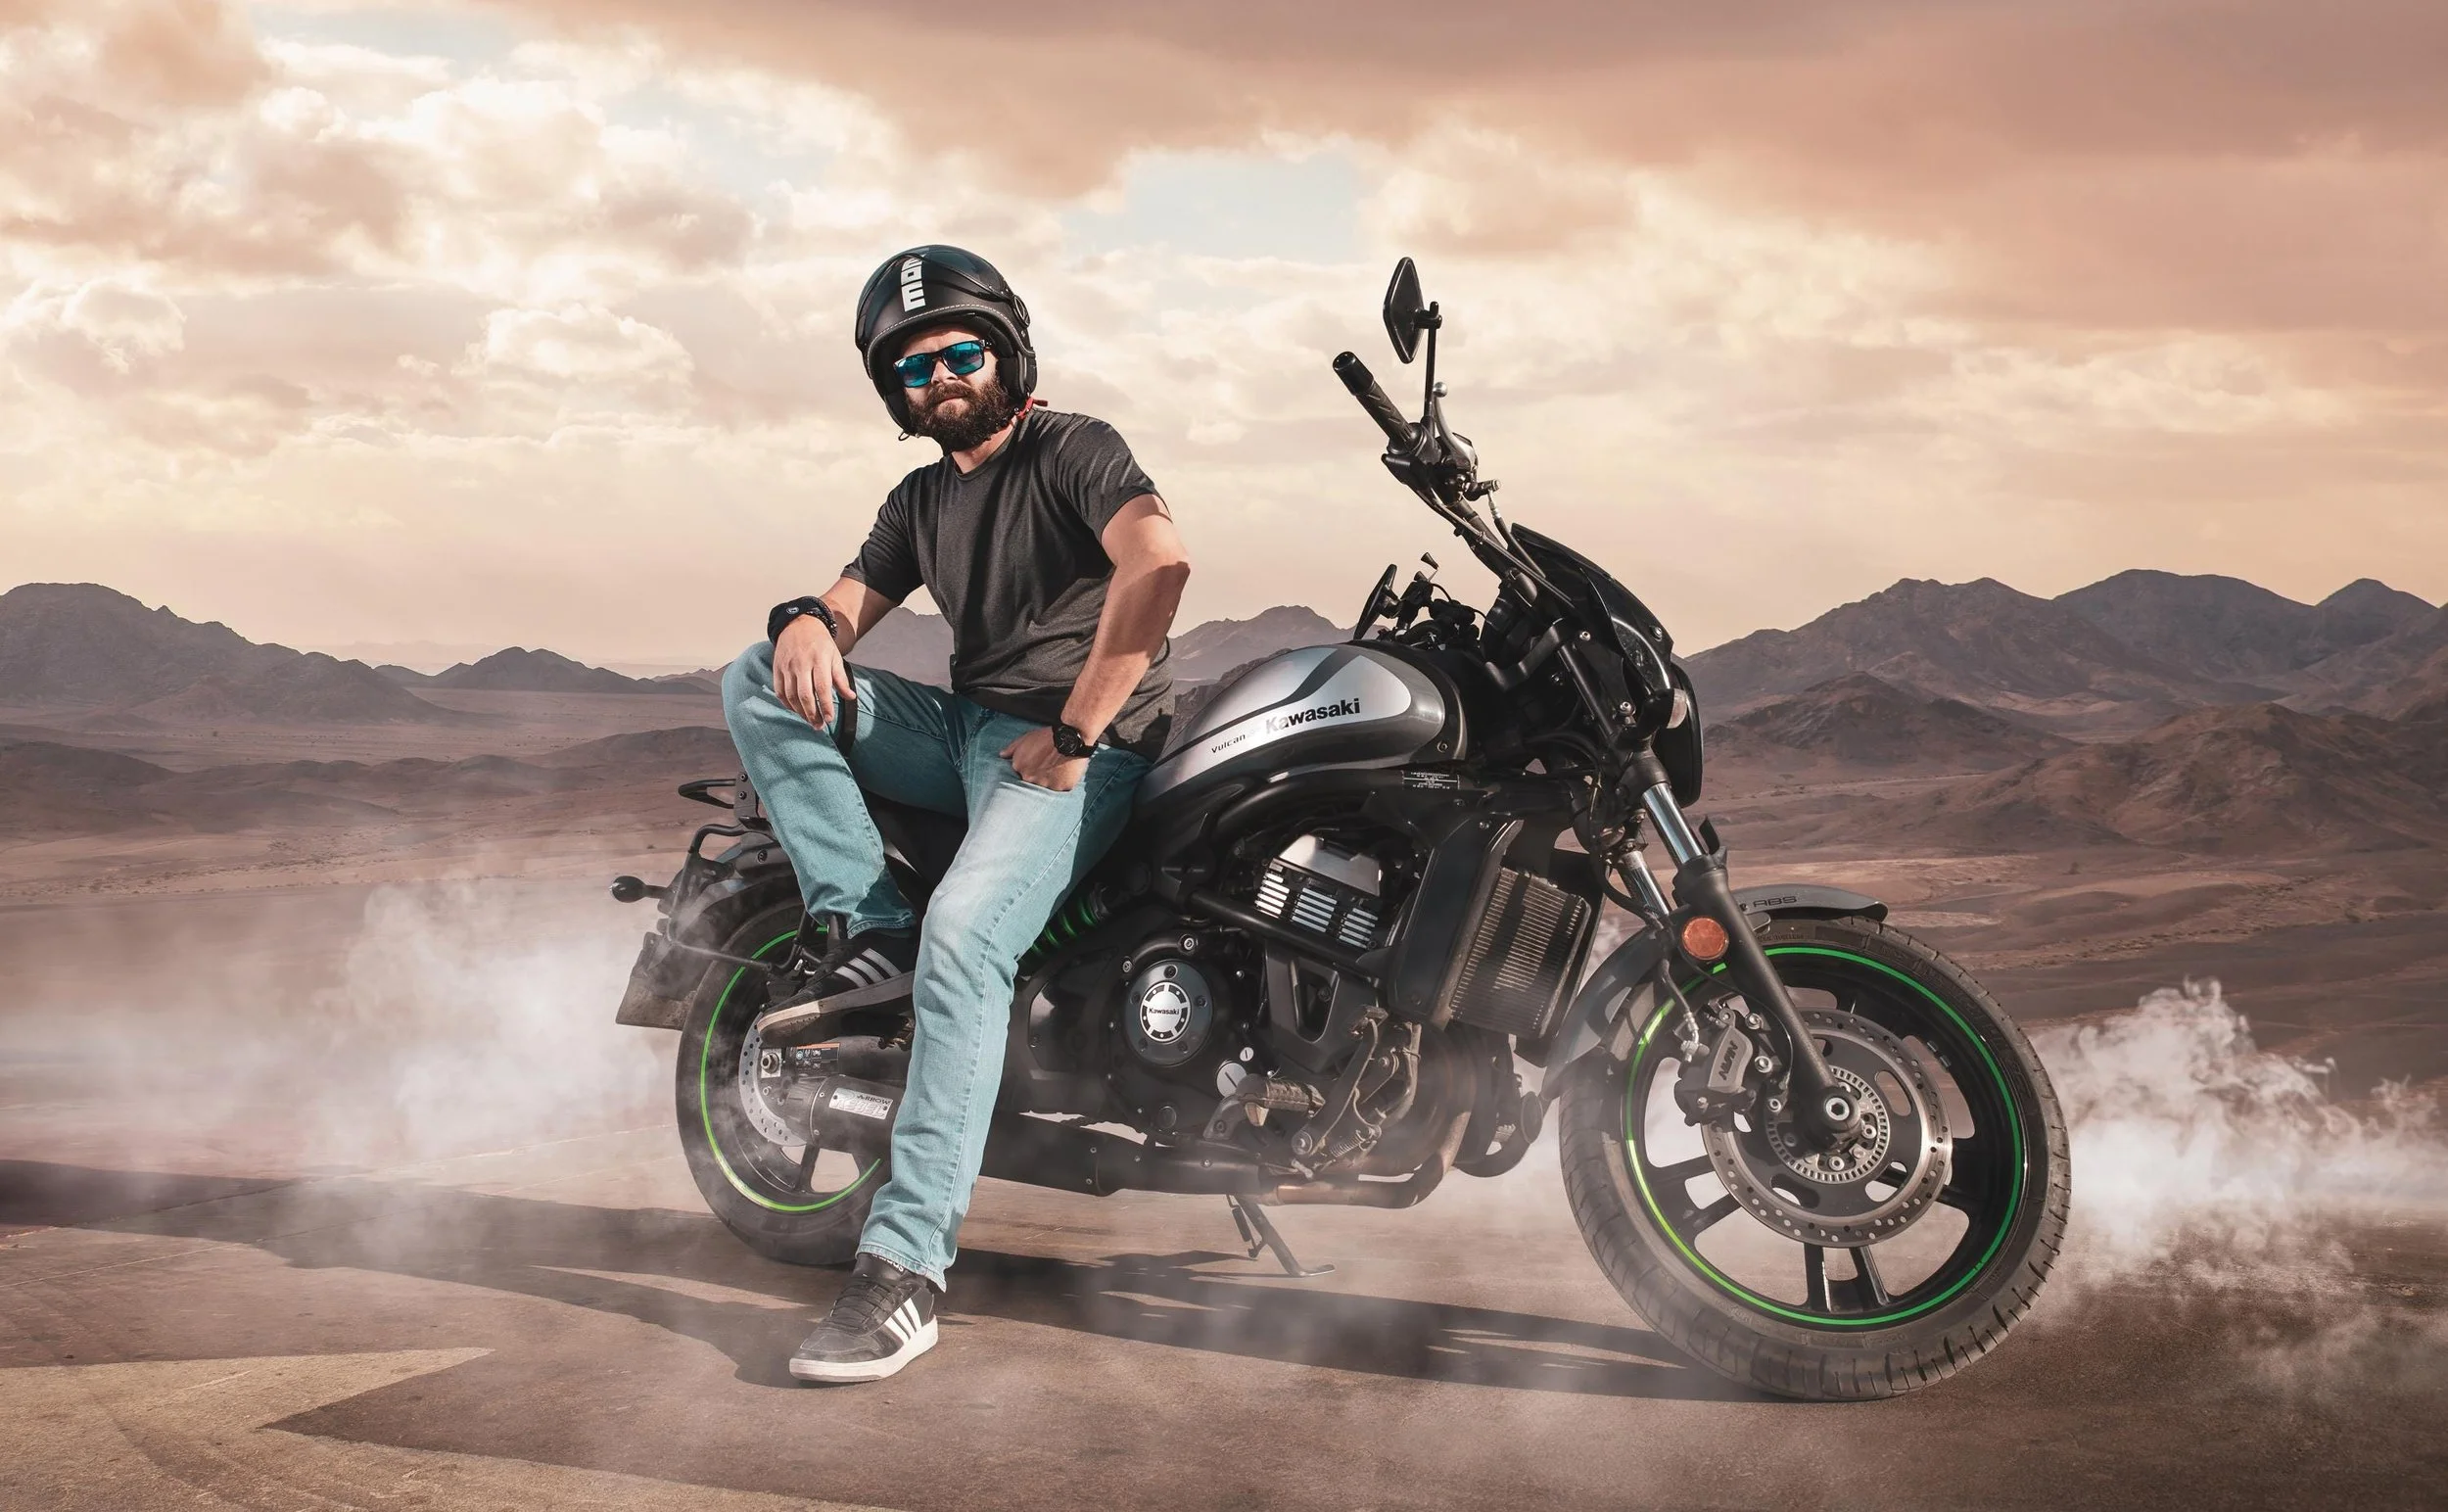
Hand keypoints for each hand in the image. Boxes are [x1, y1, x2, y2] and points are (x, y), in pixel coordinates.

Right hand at [772, 612, 854, 728]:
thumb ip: (841, 679)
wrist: (799, 624)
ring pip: (791, 695)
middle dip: (812, 714)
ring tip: (809, 720)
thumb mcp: (835, 657)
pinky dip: (787, 704)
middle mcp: (801, 664)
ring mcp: (787, 666)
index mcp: (819, 660)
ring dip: (800, 712)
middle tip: (819, 726)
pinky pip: (780, 690)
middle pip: (805, 695)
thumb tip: (851, 697)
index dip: (826, 706)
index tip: (829, 719)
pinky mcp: (777, 668)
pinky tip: (795, 710)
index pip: (822, 688)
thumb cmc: (821, 644)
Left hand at [1001, 727, 1089, 790]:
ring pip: (1047, 786)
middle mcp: (1030, 778)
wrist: (1069, 738)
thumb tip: (1002, 755)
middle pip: (1034, 781)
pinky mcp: (1061, 787)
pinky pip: (1061, 788)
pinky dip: (1064, 781)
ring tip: (1059, 766)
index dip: (1031, 767)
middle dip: (1040, 774)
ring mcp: (1045, 784)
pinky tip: (1066, 770)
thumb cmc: (1048, 736)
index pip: (1021, 773)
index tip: (1038, 763)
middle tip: (1050, 764)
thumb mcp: (1026, 738)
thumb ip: (1012, 748)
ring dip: (1052, 778)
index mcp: (1019, 767)